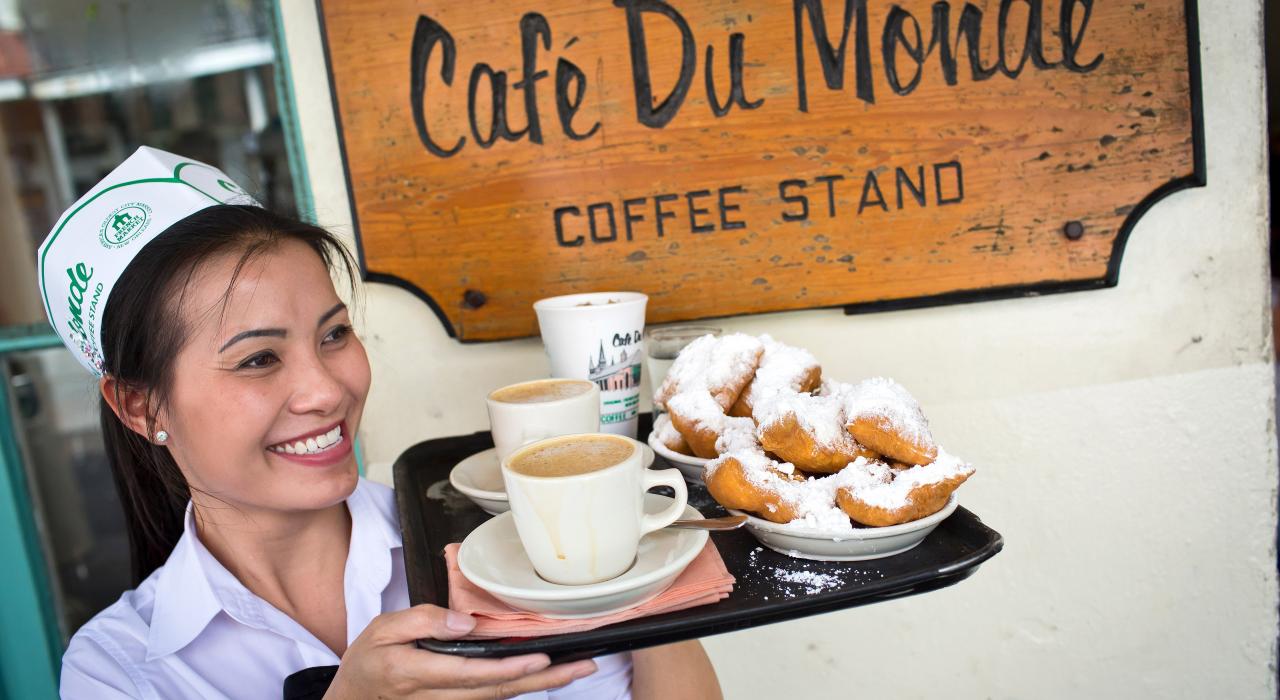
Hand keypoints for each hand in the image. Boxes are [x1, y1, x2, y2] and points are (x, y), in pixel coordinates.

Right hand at [324, 605, 596, 698]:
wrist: (356, 697)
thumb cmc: (369, 660)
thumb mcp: (382, 629)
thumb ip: (422, 621)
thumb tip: (464, 622)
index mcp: (417, 673)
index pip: (471, 673)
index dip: (509, 668)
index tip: (541, 658)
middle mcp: (438, 696)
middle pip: (497, 690)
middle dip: (542, 679)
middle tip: (581, 665)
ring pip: (501, 697)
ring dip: (540, 685)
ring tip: (576, 668)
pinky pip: (494, 697)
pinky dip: (523, 686)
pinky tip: (548, 674)